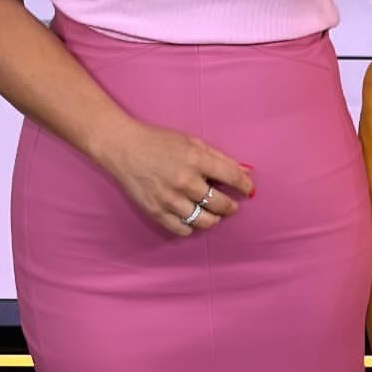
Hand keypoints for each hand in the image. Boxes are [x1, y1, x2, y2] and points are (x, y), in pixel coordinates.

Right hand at [108, 121, 254, 237]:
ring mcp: (169, 198)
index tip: (248, 190)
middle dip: (231, 206)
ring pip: (204, 221)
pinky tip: (193, 218)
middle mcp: (184, 181)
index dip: (244, 186)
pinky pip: (182, 229)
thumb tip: (245, 171)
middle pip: (220, 204)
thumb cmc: (159, 142)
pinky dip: (192, 227)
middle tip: (231, 205)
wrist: (123, 148)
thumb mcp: (192, 142)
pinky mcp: (156, 211)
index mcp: (195, 159)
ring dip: (214, 219)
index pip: (232, 177)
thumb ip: (219, 157)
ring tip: (214, 214)